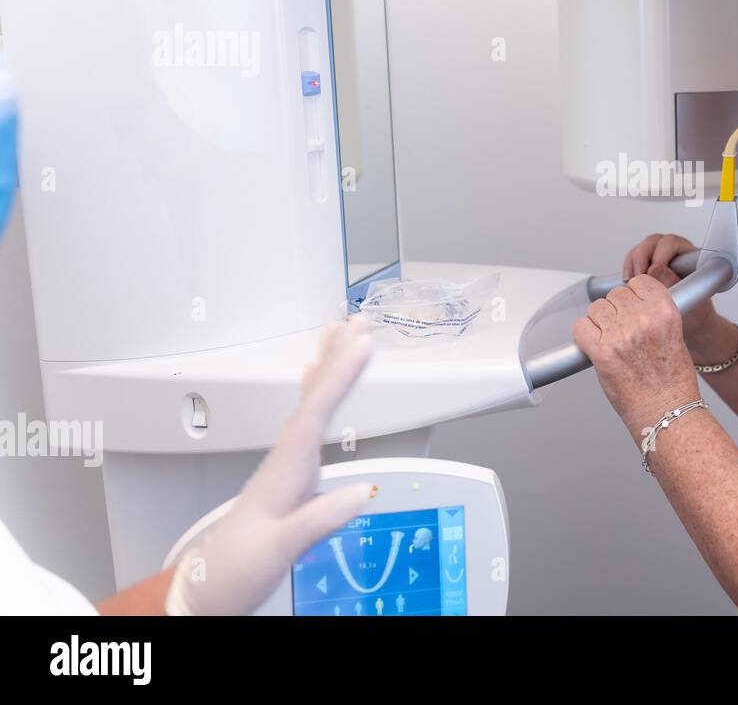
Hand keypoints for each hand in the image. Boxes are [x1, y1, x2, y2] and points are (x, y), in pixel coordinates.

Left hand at [165, 315, 375, 615]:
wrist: (205, 589)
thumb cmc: (235, 570)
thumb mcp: (280, 549)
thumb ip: (318, 519)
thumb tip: (360, 491)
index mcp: (285, 471)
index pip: (316, 411)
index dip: (340, 374)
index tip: (361, 343)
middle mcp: (284, 460)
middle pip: (312, 396)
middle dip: (336, 356)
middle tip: (357, 321)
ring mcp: (285, 465)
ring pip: (309, 402)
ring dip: (327, 367)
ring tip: (340, 335)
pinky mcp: (287, 474)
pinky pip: (306, 420)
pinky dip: (315, 394)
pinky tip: (314, 382)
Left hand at [574, 274, 700, 433]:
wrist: (665, 412)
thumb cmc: (672, 382)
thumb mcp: (675, 336)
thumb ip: (655, 315)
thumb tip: (634, 303)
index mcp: (664, 312)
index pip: (639, 282)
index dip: (634, 293)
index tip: (633, 303)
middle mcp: (642, 320)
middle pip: (615, 294)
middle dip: (616, 309)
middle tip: (622, 328)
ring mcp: (620, 336)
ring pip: (596, 308)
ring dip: (600, 320)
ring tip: (610, 338)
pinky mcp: (601, 353)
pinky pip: (580, 327)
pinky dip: (584, 334)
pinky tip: (594, 344)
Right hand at [622, 233, 719, 342]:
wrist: (692, 325)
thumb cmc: (696, 312)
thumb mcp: (688, 300)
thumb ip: (672, 282)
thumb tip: (655, 268)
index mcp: (689, 256)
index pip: (671, 243)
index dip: (659, 255)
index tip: (652, 273)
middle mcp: (674, 254)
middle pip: (652, 243)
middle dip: (642, 259)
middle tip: (638, 278)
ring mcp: (659, 259)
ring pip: (640, 250)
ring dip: (632, 265)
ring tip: (632, 283)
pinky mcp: (647, 268)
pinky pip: (632, 261)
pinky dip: (628, 270)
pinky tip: (628, 284)